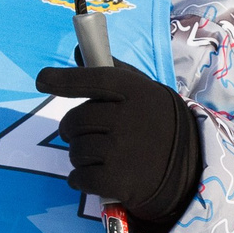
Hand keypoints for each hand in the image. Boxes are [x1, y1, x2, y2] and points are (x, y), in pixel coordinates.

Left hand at [34, 62, 202, 232]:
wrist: (190, 167)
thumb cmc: (157, 123)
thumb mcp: (143, 91)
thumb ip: (112, 71)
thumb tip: (78, 52)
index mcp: (135, 91)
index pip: (92, 80)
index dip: (64, 79)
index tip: (43, 79)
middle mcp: (128, 118)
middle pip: (75, 120)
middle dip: (72, 130)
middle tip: (85, 135)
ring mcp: (122, 150)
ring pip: (76, 150)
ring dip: (80, 156)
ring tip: (99, 157)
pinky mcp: (118, 180)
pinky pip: (79, 177)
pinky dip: (79, 179)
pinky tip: (92, 176)